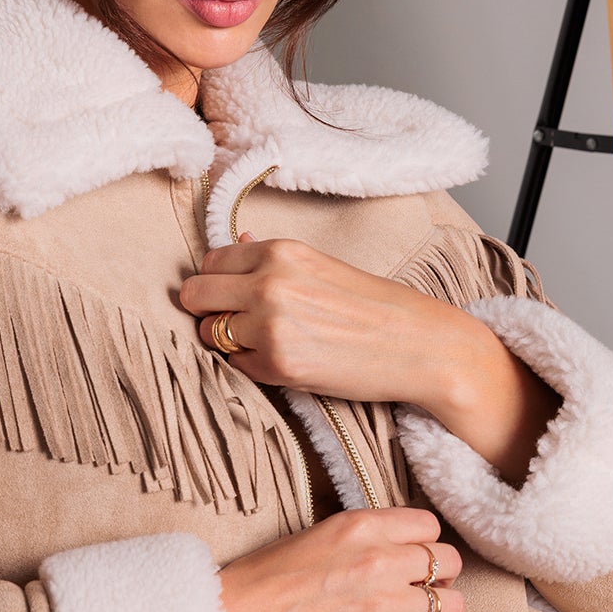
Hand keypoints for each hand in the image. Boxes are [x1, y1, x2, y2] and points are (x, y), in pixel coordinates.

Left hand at [180, 231, 462, 407]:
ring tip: (268, 343)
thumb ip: (272, 259)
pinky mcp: (278, 364)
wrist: (418, 346)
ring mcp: (270, 325)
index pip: (209, 261)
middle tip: (236, 322)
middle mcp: (269, 283)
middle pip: (194, 295)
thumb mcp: (321, 267)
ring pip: (209, 333)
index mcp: (281, 251)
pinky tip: (288, 361)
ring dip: (229, 341)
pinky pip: (236, 366)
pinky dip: (254, 367)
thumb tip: (235, 243)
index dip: (218, 282)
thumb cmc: (374, 307)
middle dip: (208, 310)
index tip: (233, 294)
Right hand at [218, 507, 463, 611]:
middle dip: (437, 579)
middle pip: (449, 563)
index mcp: (361, 526)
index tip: (410, 562)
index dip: (423, 546)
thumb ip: (359, 540)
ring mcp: (384, 604)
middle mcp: (380, 559)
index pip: (429, 526)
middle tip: (415, 594)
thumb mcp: (312, 538)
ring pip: (453, 606)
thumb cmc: (257, 583)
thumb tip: (391, 552)